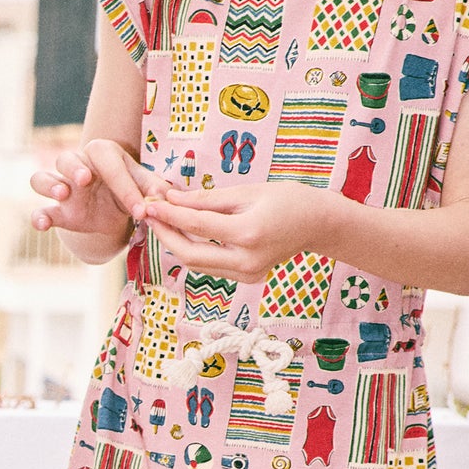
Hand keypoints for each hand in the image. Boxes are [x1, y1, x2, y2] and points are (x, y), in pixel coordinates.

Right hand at [30, 139, 154, 235]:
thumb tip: (165, 196)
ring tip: (63, 194)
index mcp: (102, 153)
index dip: (126, 188)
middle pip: (65, 159)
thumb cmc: (128, 189)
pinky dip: (38, 217)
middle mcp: (77, 165)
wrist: (113, 212)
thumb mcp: (145, 186)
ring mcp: (62, 187)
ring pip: (43, 179)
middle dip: (74, 168)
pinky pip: (39, 210)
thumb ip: (154, 189)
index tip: (141, 211)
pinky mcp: (57, 211)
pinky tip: (42, 224)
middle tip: (85, 179)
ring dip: (50, 185)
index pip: (110, 166)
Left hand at [139, 178, 332, 278]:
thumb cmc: (288, 200)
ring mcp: (247, 274)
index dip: (169, 214)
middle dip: (166, 234)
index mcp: (248, 234)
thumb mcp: (248, 191)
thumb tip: (171, 198)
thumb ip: (207, 199)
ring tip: (163, 219)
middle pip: (189, 255)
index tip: (150, 202)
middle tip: (149, 214)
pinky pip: (210, 266)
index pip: (197, 226)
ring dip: (176, 243)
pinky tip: (184, 232)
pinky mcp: (247, 277)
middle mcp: (246, 260)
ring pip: (196, 264)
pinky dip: (194, 250)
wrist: (319, 224)